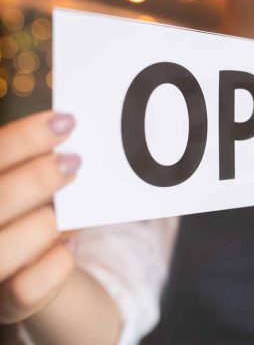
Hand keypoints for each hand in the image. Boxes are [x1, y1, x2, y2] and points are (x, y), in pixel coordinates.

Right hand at [0, 111, 80, 323]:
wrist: (27, 268)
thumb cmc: (25, 214)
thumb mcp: (25, 187)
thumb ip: (33, 167)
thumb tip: (70, 137)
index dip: (25, 138)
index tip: (65, 122)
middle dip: (38, 178)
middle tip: (74, 162)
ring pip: (3, 248)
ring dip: (43, 224)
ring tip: (63, 213)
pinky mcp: (4, 304)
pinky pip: (26, 289)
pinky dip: (55, 265)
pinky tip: (71, 246)